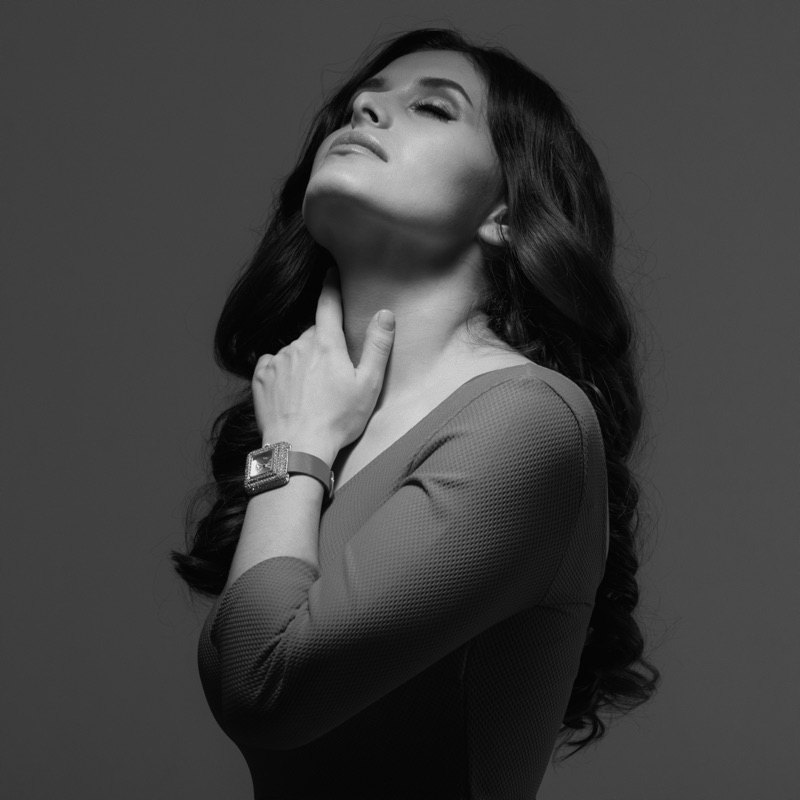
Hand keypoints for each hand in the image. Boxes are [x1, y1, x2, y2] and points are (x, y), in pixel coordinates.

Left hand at [251, 266, 394, 457]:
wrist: (298, 448)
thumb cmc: (338, 420)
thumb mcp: (368, 384)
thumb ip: (377, 346)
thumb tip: (385, 313)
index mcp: (327, 344)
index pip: (329, 305)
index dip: (331, 286)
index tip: (330, 271)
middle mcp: (299, 345)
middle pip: (314, 335)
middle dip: (323, 347)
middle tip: (332, 376)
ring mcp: (277, 360)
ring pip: (294, 351)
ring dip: (303, 363)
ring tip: (312, 393)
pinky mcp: (261, 377)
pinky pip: (273, 365)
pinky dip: (282, 373)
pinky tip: (291, 393)